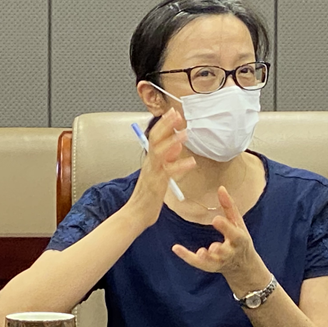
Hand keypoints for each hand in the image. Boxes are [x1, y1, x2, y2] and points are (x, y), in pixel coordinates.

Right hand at [127, 108, 195, 227]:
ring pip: (160, 152)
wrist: (136, 214)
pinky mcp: (157, 185)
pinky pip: (168, 173)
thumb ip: (168, 159)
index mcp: (150, 160)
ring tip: (185, 133)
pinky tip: (191, 162)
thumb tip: (177, 146)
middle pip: (155, 139)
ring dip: (172, 141)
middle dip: (165, 125)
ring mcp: (152, 173)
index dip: (163, 124)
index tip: (172, 112)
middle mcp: (150, 164)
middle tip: (176, 113)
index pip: (155, 136)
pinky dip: (180, 166)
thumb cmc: (148, 196)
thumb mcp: (159, 174)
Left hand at [172, 186, 258, 277]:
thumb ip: (229, 206)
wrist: (243, 266)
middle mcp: (230, 253)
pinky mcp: (209, 267)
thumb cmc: (239, 239)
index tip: (216, 220)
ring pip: (212, 262)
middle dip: (220, 250)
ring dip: (206, 258)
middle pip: (226, 252)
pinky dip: (187, 256)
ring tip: (200, 253)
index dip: (226, 228)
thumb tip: (221, 187)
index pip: (234, 235)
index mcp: (239, 240)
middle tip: (213, 247)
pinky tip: (176, 248)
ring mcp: (219, 262)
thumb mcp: (238, 223)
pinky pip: (197, 263)